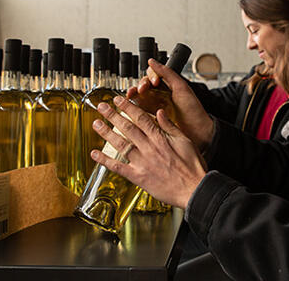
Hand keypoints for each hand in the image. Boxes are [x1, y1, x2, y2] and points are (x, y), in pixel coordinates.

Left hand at [91, 96, 206, 208]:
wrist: (193, 189)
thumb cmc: (192, 166)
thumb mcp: (185, 141)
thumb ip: (170, 126)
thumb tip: (160, 112)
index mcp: (160, 138)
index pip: (140, 118)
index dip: (127, 107)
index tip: (118, 100)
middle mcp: (149, 148)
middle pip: (127, 128)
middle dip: (113, 115)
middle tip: (102, 106)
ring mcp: (142, 163)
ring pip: (120, 144)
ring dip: (106, 133)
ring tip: (96, 124)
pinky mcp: (138, 177)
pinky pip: (118, 167)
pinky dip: (105, 161)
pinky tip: (95, 154)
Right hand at [129, 58, 214, 150]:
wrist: (198, 132)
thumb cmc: (193, 110)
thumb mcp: (182, 88)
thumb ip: (167, 73)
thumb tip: (152, 61)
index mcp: (166, 87)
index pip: (151, 77)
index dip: (150, 77)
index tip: (154, 82)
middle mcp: (159, 96)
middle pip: (142, 87)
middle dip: (138, 86)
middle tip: (141, 90)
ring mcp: (154, 108)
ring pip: (138, 99)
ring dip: (133, 96)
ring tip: (132, 97)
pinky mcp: (151, 120)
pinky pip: (139, 113)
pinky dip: (133, 110)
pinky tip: (132, 109)